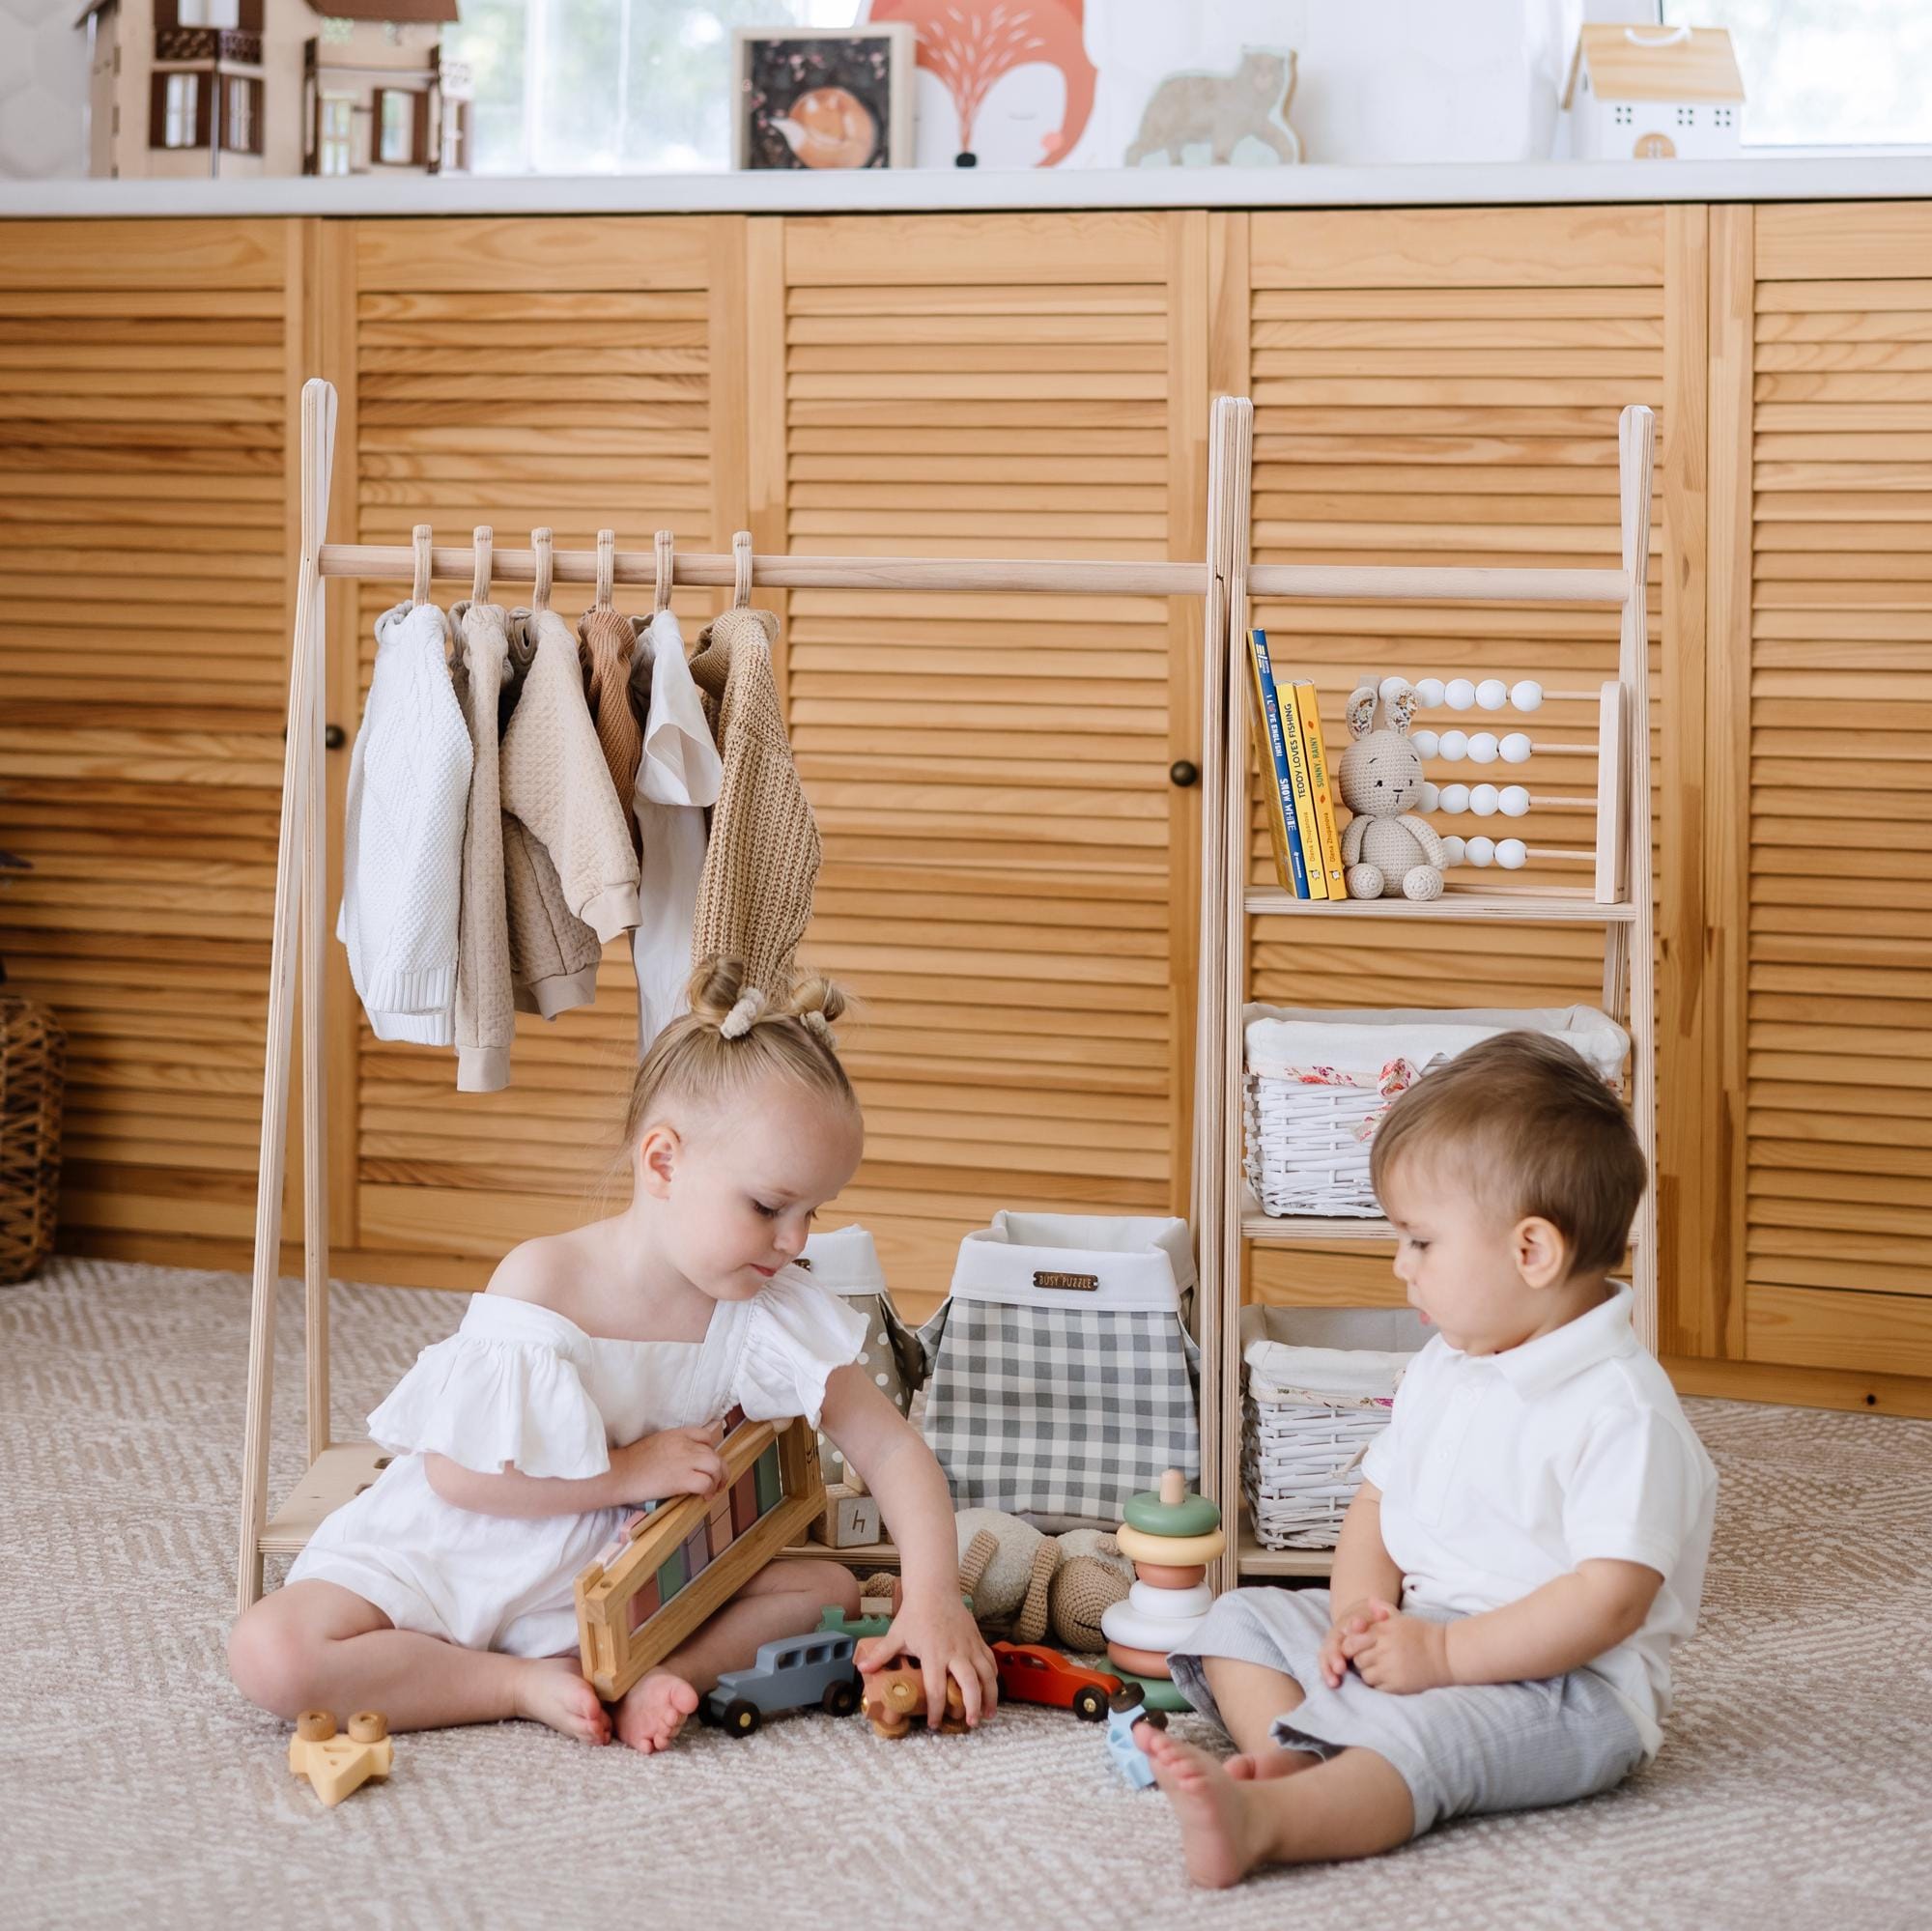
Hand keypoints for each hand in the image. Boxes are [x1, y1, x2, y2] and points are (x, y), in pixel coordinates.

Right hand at [608, 1421, 726, 1505]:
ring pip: (716, 1466)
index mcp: (677, 1434)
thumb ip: (673, 1448)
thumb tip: (684, 1462)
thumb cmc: (630, 1463)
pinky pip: (706, 1483)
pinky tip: (704, 1497)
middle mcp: (685, 1444)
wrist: (618, 1473)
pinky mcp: (682, 1479)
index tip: (706, 1463)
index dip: (710, 1450)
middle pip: (715, 1453)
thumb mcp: (655, 1444)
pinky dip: (709, 1491)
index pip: (705, 1436)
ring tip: (713, 1490)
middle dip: (719, 1469)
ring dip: (718, 1480)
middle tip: (717, 1481)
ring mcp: (685, 1460)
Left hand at [855, 1589, 999, 1729]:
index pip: (936, 1688)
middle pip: (969, 1683)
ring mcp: (969, 1645)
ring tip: (988, 1715)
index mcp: (933, 1653)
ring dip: (990, 1695)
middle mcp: (955, 1651)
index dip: (936, 1709)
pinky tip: (991, 1689)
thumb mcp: (896, 1634)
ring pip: (986, 1673)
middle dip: (972, 1706)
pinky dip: (993, 1676)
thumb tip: (861, 1668)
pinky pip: (990, 1660)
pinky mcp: (978, 1639)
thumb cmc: (915, 1613)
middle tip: (970, 1723)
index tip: (934, 1724)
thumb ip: (881, 1654)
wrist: (934, 1589)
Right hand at [1317, 1596, 1380, 1688]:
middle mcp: (1338, 1633)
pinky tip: (1333, 1684)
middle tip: (1341, 1667)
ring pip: (1327, 1655)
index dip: (1355, 1628)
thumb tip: (1382, 1612)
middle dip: (1336, 1655)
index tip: (1359, 1633)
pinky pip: (1326, 1665)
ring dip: (1329, 1668)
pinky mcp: (1330, 1657)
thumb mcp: (1380, 1616)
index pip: (1351, 1623)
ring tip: (1335, 1681)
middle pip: (1334, 1643)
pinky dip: (1328, 1674)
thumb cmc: (1375, 1623)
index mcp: (1350, 1621)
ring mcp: (1332, 1645)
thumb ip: (1381, 1613)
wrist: (1362, 1623)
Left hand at [1340, 1597, 1451, 1694]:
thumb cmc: (1422, 1634)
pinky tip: (1387, 1675)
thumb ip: (1383, 1609)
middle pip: (1357, 1657)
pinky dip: (1378, 1682)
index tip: (1357, 1645)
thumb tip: (1369, 1601)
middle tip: (1368, 1656)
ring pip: (1365, 1673)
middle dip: (1359, 1657)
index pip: (1353, 1639)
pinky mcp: (1397, 1685)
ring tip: (1379, 1666)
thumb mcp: (1402, 1618)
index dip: (1352, 1643)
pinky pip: (1377, 1686)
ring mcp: (1391, 1669)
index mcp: (1384, 1630)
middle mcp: (1385, 1649)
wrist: (1445, 1655)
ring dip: (1368, 1671)